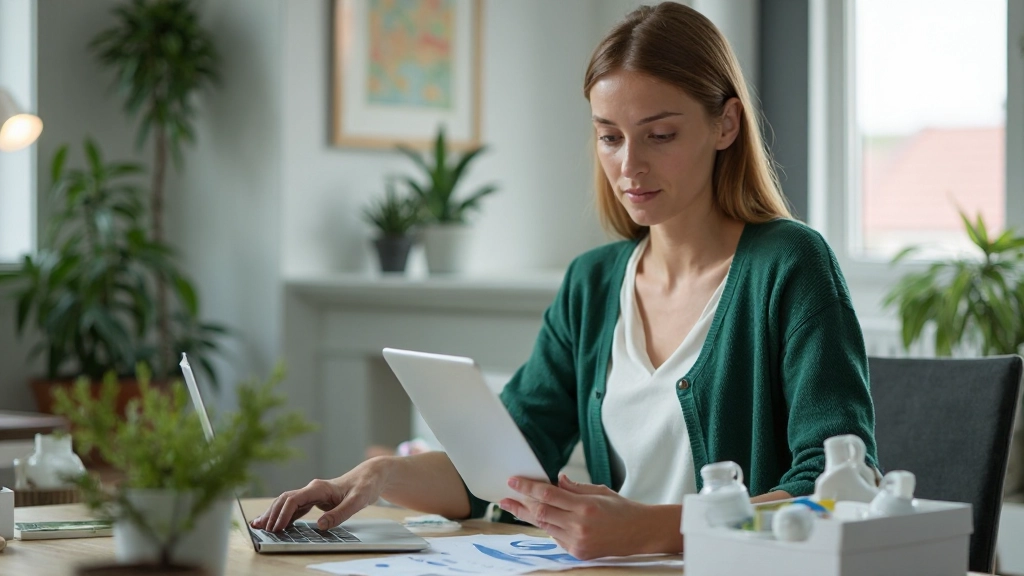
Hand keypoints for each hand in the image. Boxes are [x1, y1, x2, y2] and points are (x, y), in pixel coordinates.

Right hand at [251, 457, 391, 531]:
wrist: (371, 476)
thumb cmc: (365, 486)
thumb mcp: (358, 501)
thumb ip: (340, 513)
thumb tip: (320, 525)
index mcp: (319, 488)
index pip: (294, 499)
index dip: (283, 513)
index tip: (277, 527)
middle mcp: (312, 489)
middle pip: (285, 500)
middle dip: (271, 513)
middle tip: (259, 528)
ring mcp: (312, 494)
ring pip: (287, 503)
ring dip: (273, 513)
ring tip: (259, 525)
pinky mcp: (315, 500)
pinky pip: (295, 507)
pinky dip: (284, 515)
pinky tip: (276, 523)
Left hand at [500, 474, 674, 559]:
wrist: (641, 533)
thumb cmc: (622, 509)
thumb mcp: (600, 491)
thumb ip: (575, 488)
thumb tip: (557, 479)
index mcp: (586, 506)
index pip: (548, 494)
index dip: (528, 487)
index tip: (513, 481)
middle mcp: (580, 526)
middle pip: (541, 512)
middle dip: (520, 504)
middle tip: (504, 498)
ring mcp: (578, 542)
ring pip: (545, 526)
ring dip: (530, 516)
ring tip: (515, 506)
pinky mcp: (578, 553)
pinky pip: (556, 538)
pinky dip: (548, 527)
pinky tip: (542, 519)